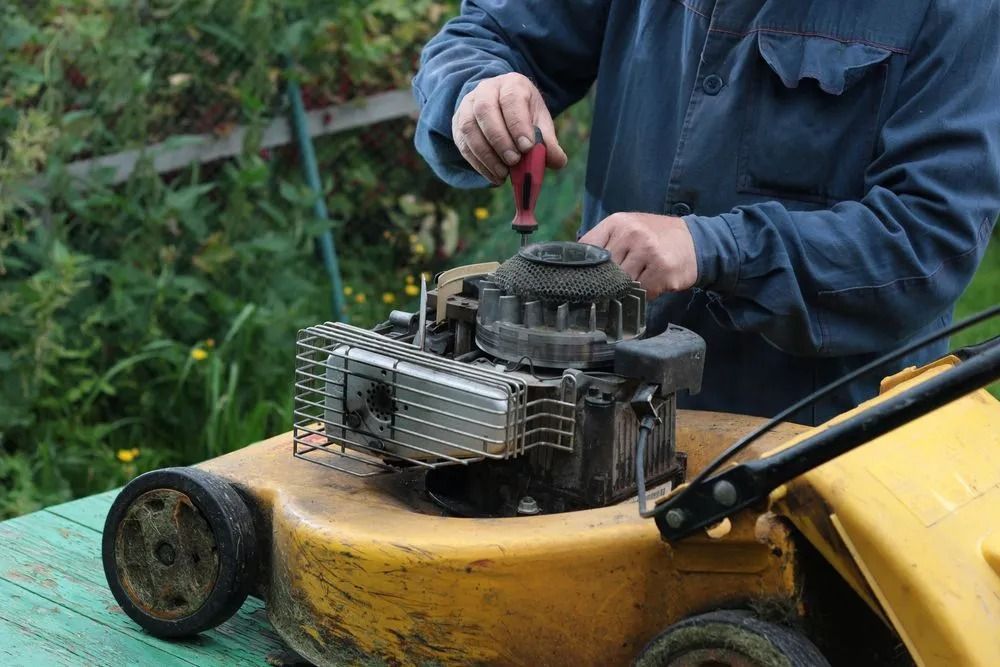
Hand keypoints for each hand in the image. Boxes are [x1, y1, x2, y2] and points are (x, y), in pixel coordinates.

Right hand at [452, 72, 567, 184]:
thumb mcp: (540, 121)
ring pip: (469, 127)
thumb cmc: (524, 114)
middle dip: (500, 140)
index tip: (527, 147)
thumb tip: (558, 161)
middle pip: (485, 110)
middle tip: (514, 161)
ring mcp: (468, 106)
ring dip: (486, 154)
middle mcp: (486, 90)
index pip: (511, 99)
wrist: (500, 106)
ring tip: (503, 174)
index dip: (517, 123)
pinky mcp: (458, 124)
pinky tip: (493, 176)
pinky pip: (463, 144)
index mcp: (511, 84)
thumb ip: (548, 141)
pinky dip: (478, 163)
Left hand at [579, 212, 697, 298]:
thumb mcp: (627, 228)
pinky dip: (645, 294)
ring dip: (628, 289)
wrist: (695, 241)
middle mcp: (631, 234)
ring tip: (640, 279)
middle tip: (618, 282)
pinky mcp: (663, 270)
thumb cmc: (655, 237)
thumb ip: (604, 243)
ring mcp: (648, 251)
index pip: (587, 249)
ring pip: (622, 283)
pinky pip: (642, 293)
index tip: (586, 277)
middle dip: (609, 280)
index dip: (585, 267)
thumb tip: (577, 267)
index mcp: (617, 222)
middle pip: (605, 270)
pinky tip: (653, 284)